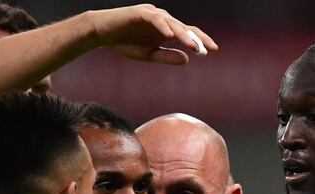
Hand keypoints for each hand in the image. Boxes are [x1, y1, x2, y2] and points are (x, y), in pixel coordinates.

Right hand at [89, 4, 217, 64]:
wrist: (101, 33)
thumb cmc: (124, 42)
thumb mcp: (148, 55)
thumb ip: (167, 57)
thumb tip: (187, 60)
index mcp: (165, 30)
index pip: (187, 34)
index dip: (200, 41)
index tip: (213, 51)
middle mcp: (162, 20)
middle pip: (183, 28)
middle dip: (196, 39)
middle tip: (208, 50)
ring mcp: (152, 14)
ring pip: (172, 23)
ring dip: (183, 34)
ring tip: (193, 45)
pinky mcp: (139, 12)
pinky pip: (154, 18)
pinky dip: (162, 25)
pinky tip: (169, 34)